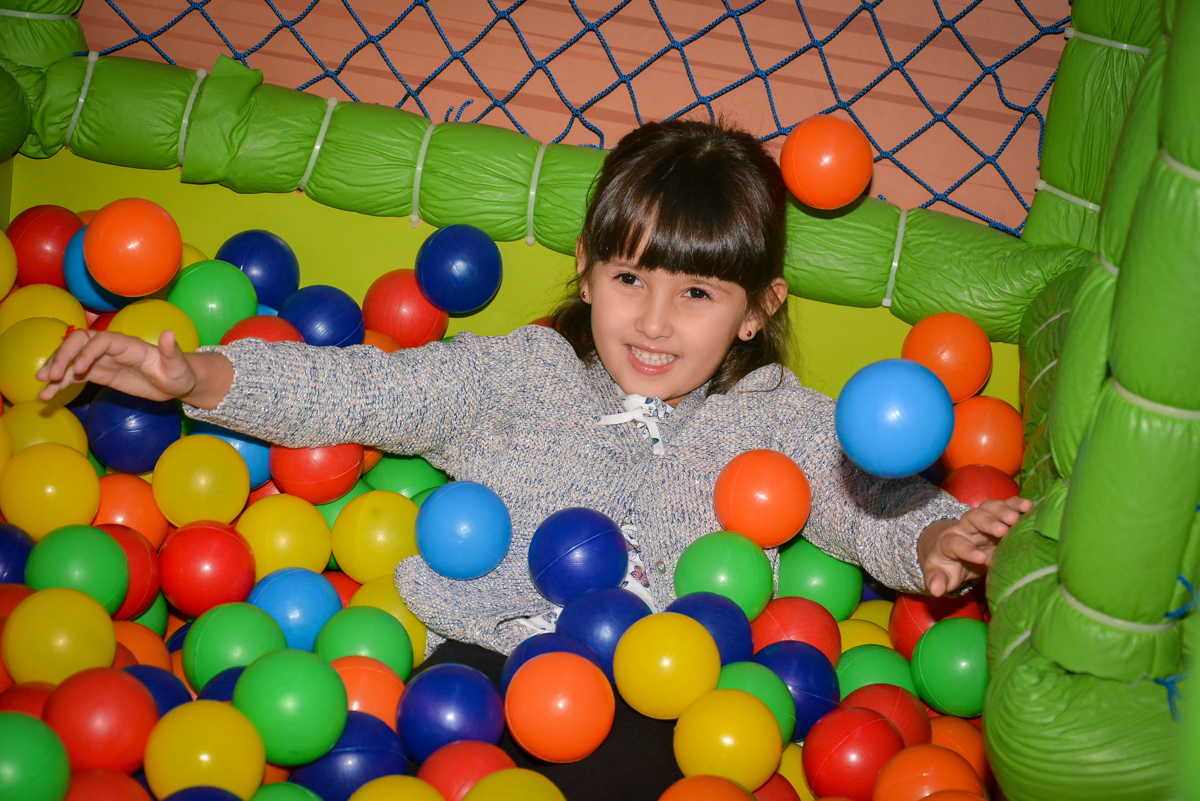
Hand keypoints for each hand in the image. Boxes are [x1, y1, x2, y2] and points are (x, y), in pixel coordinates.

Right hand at [36, 328, 196, 402]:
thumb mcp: (178, 366)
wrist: (176, 382)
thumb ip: (172, 351)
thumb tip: (170, 333)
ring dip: (55, 369)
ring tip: (41, 385)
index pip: (102, 341)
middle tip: (51, 376)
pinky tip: (47, 395)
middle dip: (63, 356)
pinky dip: (60, 384)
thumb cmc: (179, 373)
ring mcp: (103, 360)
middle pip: (80, 343)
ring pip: (72, 359)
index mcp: (129, 345)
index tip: (79, 369)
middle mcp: (112, 349)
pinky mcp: (99, 373)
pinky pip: (75, 376)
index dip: (88, 352)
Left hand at [918, 497, 1032, 596]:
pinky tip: (1028, 505)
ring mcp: (981, 520)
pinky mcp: (996, 517)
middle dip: (987, 523)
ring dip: (1003, 510)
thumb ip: (936, 579)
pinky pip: (1005, 506)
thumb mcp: (939, 574)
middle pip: (973, 519)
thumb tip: (935, 589)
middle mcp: (965, 527)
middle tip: (1002, 529)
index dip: (968, 550)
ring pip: (989, 508)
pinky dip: (1016, 504)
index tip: (982, 559)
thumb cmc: (948, 565)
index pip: (956, 543)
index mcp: (949, 542)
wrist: (953, 549)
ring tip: (1016, 516)